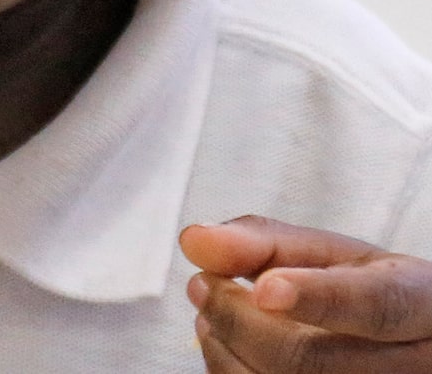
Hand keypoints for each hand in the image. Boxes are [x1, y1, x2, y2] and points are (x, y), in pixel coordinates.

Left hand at [180, 215, 431, 372]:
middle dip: (238, 319)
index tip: (264, 289)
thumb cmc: (362, 293)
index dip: (317, 298)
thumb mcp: (330, 255)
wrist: (407, 348)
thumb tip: (194, 241)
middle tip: (200, 284)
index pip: (374, 305)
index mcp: (420, 303)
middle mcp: (418, 365)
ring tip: (209, 316)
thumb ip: (262, 242)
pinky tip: (224, 349)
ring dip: (227, 352)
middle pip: (313, 358)